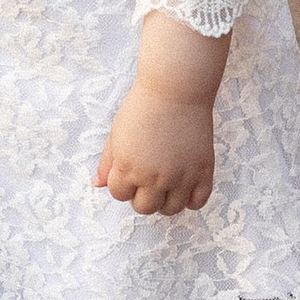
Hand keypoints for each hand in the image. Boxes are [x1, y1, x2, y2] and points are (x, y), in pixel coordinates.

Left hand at [94, 83, 216, 216]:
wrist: (175, 89)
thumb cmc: (142, 106)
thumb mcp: (117, 133)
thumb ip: (107, 162)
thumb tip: (98, 184)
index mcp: (128, 167)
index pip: (119, 195)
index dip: (122, 184)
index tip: (130, 171)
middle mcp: (153, 177)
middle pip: (144, 208)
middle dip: (142, 196)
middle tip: (148, 179)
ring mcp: (180, 177)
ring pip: (170, 210)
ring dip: (166, 200)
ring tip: (166, 183)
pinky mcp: (202, 172)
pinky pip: (197, 203)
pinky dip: (190, 199)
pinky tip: (185, 184)